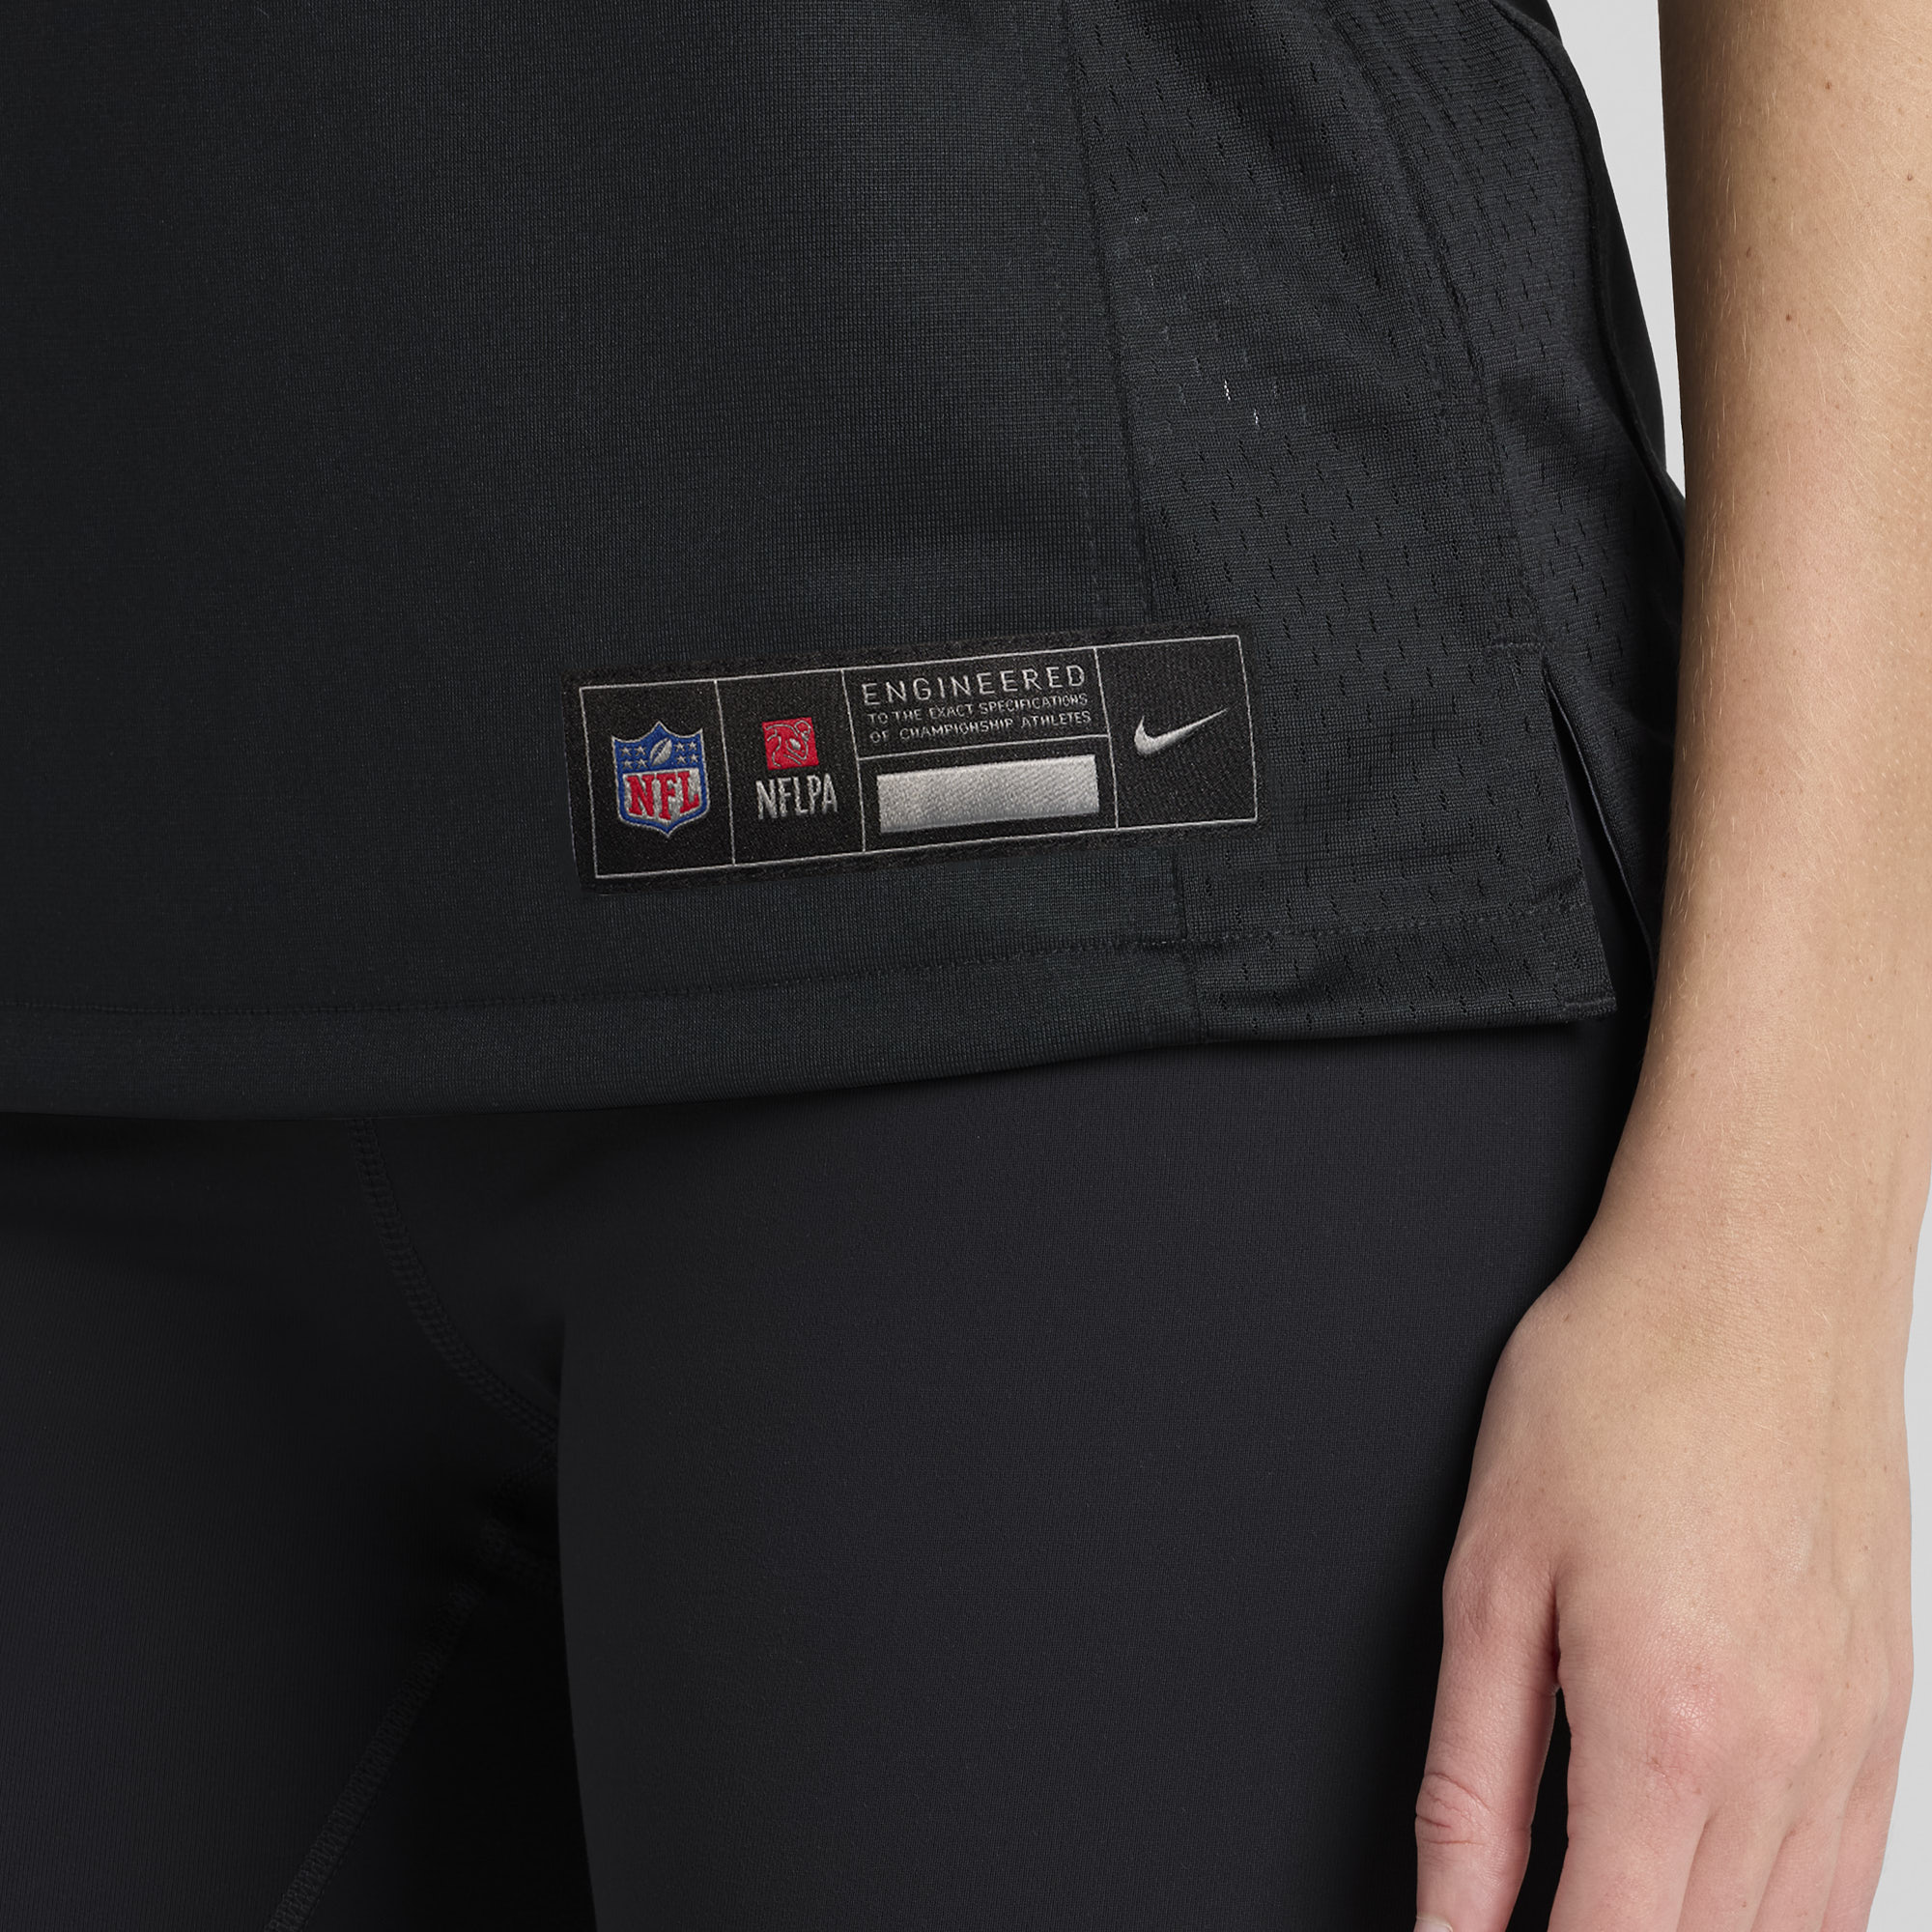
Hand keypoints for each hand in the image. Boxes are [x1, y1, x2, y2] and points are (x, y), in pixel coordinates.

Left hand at [1413, 1205, 1911, 1931]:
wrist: (1756, 1281)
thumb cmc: (1621, 1388)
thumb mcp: (1492, 1575)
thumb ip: (1471, 1776)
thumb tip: (1450, 1914)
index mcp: (1664, 1729)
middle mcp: (1783, 1757)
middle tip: (1536, 1919)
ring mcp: (1856, 1739)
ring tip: (1610, 1902)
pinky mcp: (1890, 1707)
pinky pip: (1852, 1878)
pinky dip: (1784, 1918)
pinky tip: (1721, 1901)